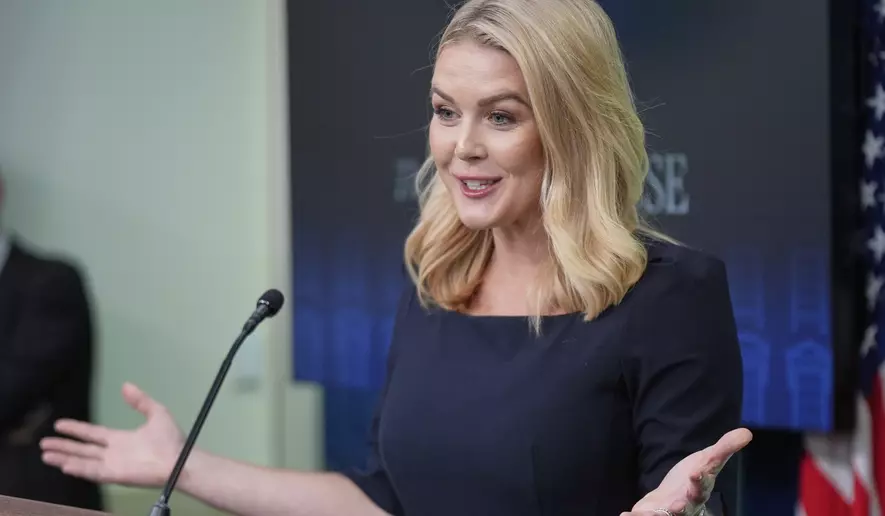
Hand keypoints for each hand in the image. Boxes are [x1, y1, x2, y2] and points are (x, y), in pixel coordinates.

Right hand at [40, 382, 184, 486]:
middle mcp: (112, 453)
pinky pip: (93, 472)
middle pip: (82, 449)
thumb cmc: (171, 439)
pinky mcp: (115, 475)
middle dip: (63, 446)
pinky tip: (65, 465)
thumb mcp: (156, 413)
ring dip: (64, 457)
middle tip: (44, 443)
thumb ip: (140, 400)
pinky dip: (79, 469)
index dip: (76, 429)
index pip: (92, 434)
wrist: (180, 459)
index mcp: (120, 439)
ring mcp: (112, 465)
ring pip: (82, 461)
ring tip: (46, 454)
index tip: (59, 424)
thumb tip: (125, 385)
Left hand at [621, 428, 752, 515]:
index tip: (697, 473)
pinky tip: (624, 515)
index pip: (702, 485)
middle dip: (681, 506)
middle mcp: (685, 504)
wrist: (676, 499)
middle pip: (684, 506)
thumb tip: (747, 432)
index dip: (700, 480)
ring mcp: (668, 511)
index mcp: (699, 489)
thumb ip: (725, 448)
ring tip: (644, 514)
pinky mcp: (652, 513)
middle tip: (678, 504)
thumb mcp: (708, 461)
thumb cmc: (694, 479)